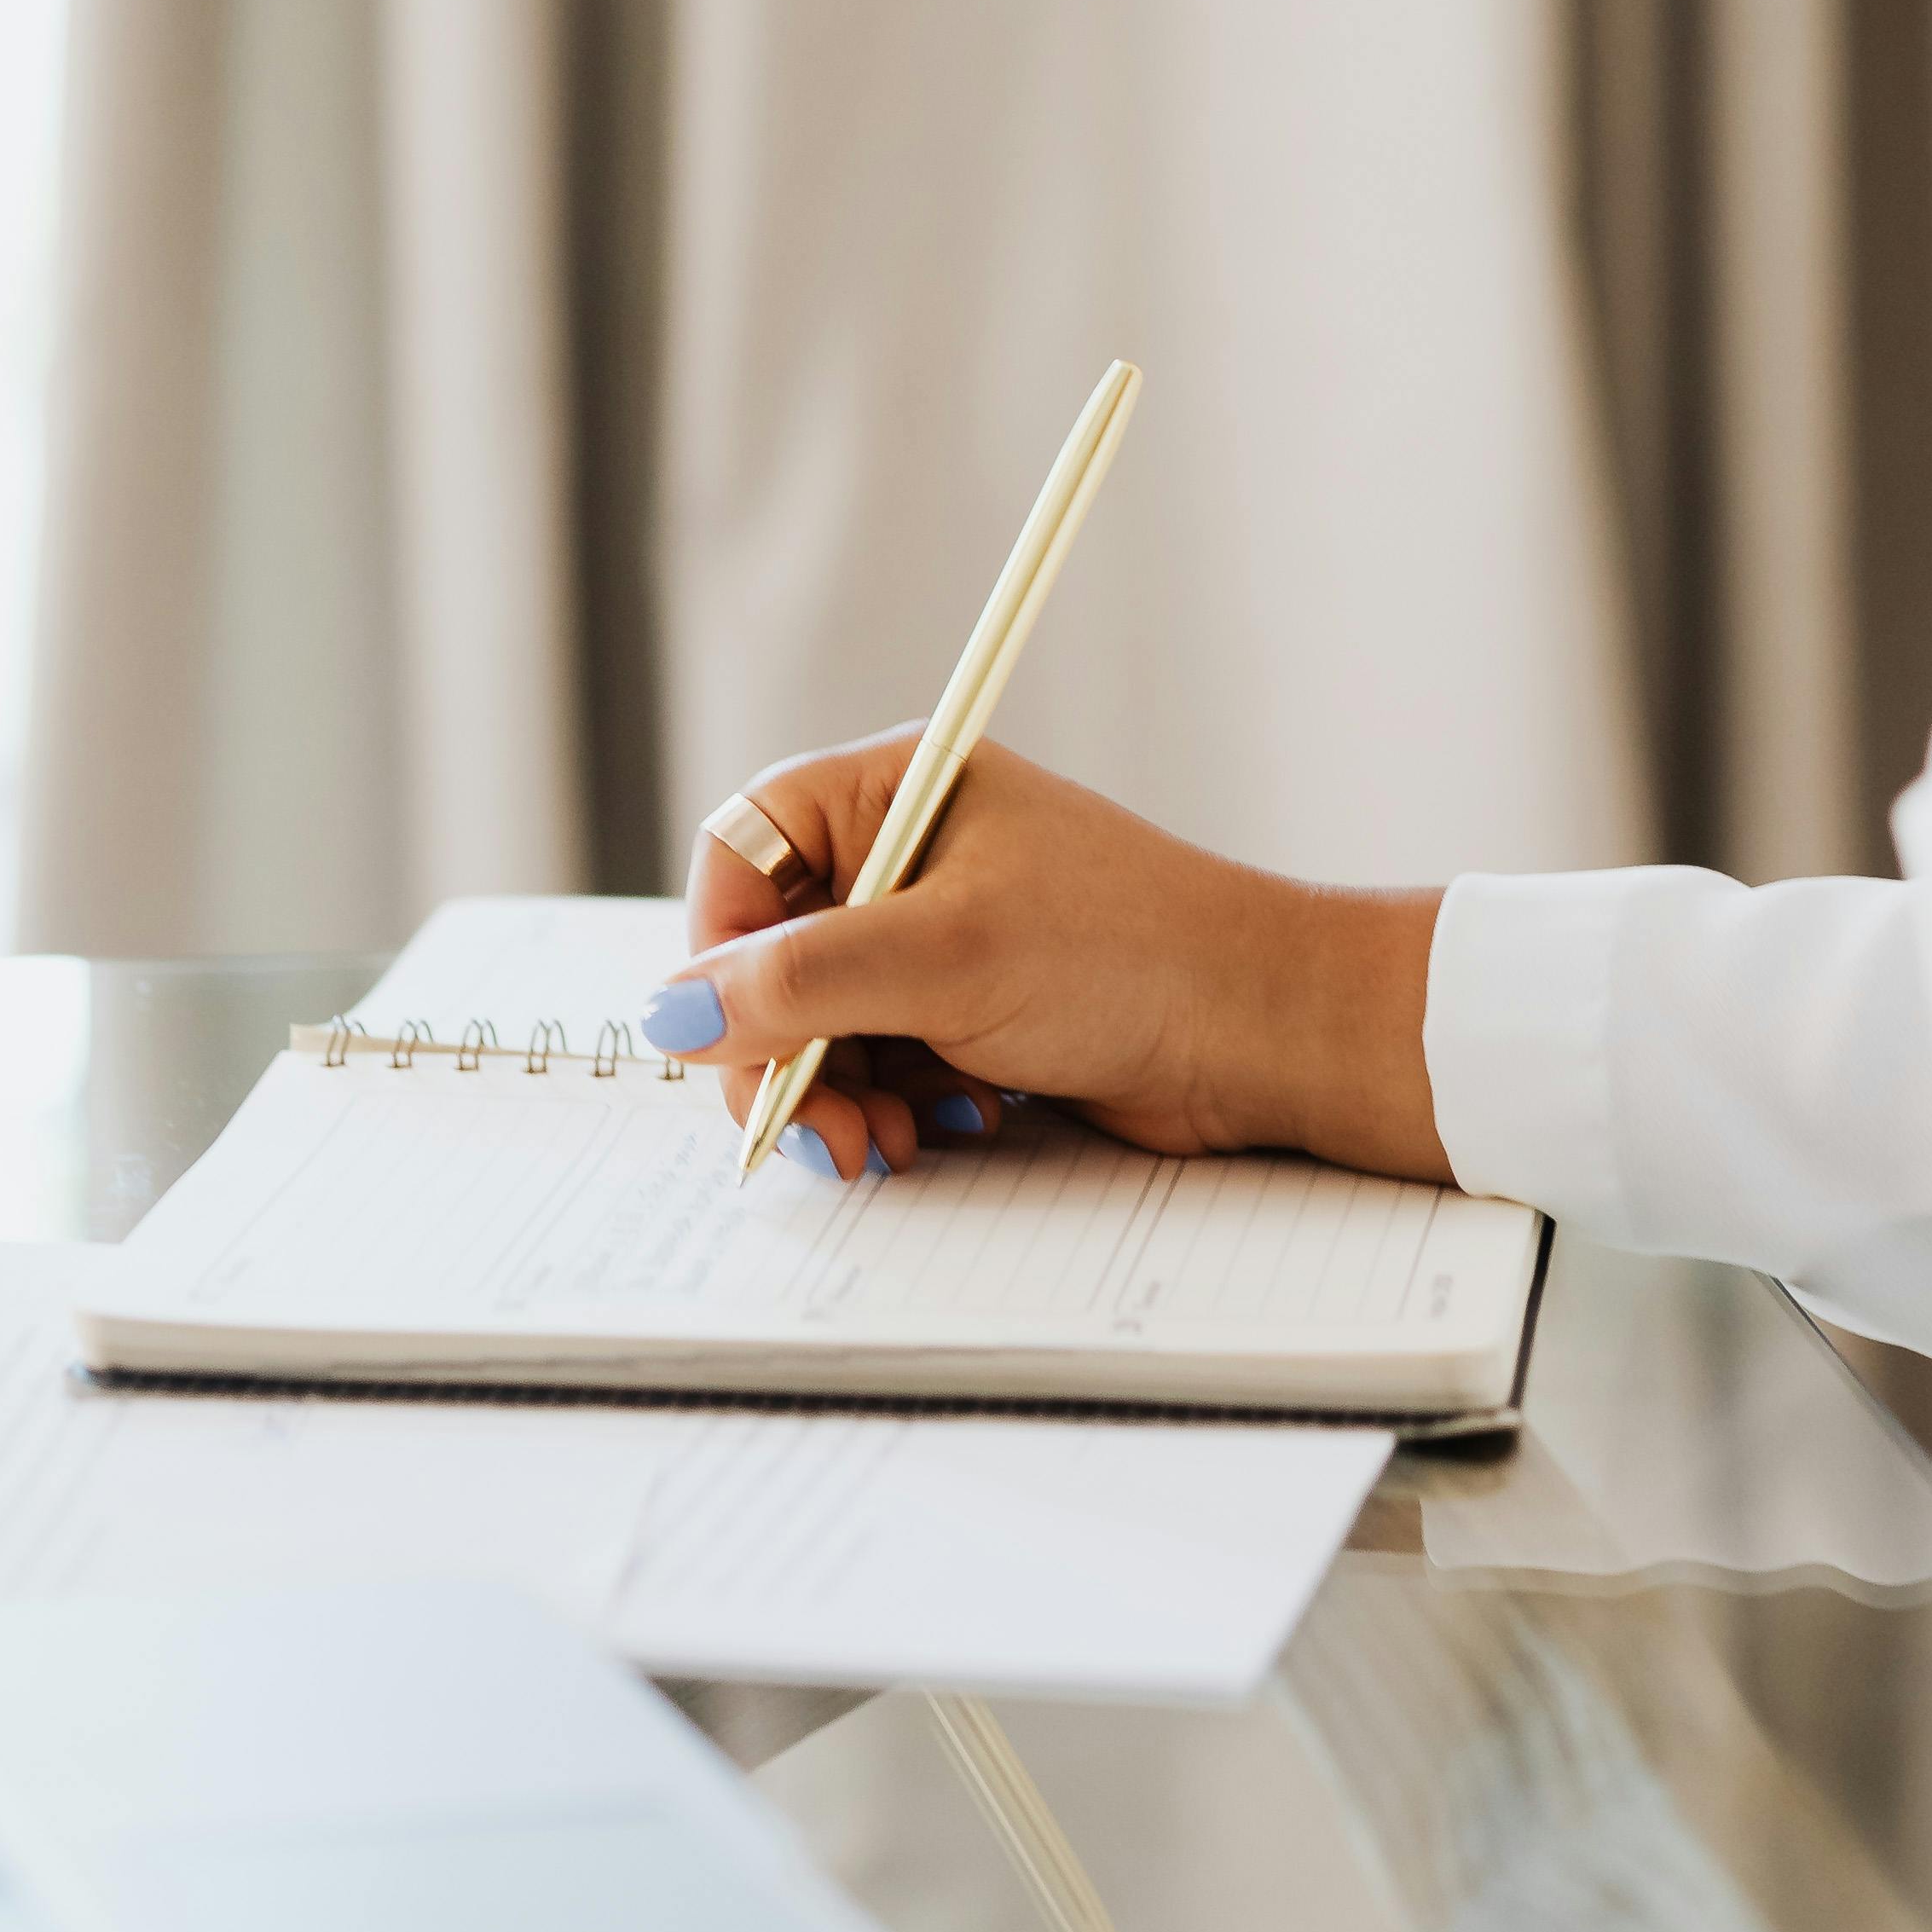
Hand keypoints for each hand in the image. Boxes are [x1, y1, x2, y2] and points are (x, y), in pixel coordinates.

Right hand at [647, 738, 1451, 1187]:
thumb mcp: (941, 959)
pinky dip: (893, 1108)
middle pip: (771, 957)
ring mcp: (942, 938)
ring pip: (821, 1027)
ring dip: (837, 1095)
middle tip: (814, 1127)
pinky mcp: (974, 1013)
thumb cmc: (1128, 953)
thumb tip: (668, 1014)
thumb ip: (795, 986)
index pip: (742, 856)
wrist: (1263, 1031)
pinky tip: (945, 1128)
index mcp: (894, 792)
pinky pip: (882, 1066)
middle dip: (781, 1053)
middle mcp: (907, 857)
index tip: (728, 1035)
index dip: (720, 951)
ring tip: (886, 1139)